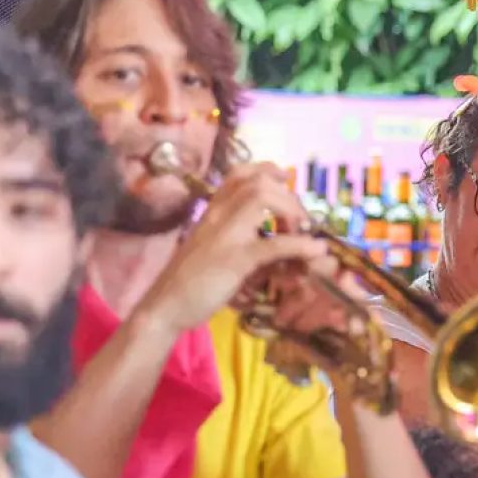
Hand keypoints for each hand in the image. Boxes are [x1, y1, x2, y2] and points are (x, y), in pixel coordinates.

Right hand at [140, 162, 333, 333]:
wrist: (163, 307)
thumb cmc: (188, 281)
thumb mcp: (213, 249)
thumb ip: (240, 237)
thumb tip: (278, 237)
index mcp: (212, 212)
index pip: (239, 174)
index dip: (267, 170)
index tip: (285, 181)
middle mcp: (217, 216)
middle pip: (258, 182)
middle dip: (288, 197)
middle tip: (300, 223)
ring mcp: (224, 236)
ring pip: (262, 199)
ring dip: (292, 212)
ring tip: (303, 234)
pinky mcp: (234, 260)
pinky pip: (273, 244)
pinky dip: (300, 245)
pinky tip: (315, 251)